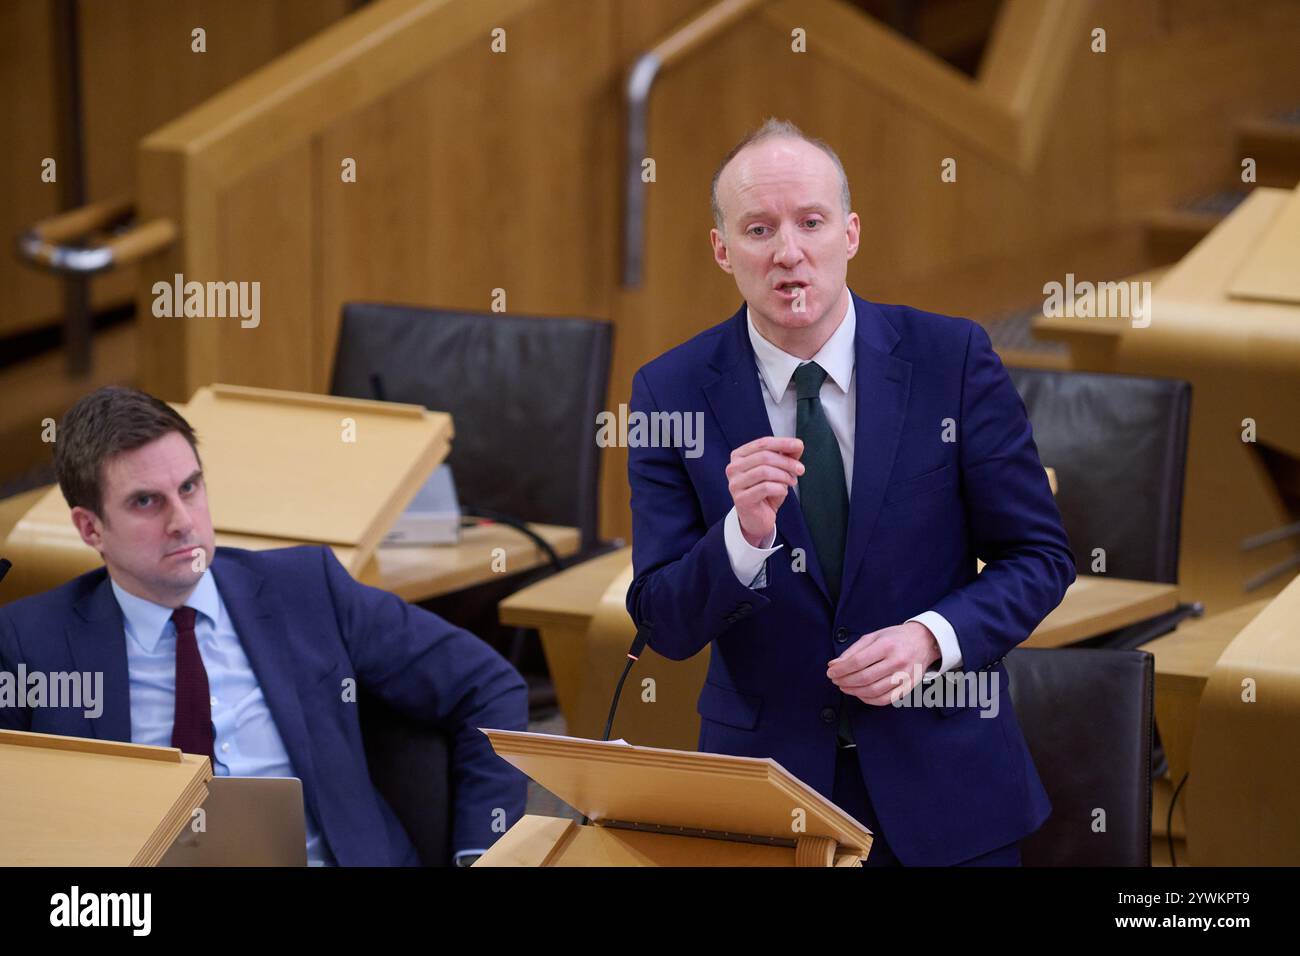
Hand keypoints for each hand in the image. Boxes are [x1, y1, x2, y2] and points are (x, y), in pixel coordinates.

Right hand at [726, 436, 803, 546]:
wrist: (758, 519)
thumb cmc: (766, 492)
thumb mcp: (777, 470)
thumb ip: (786, 456)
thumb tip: (798, 445)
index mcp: (739, 456)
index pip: (763, 443)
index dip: (783, 443)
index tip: (799, 445)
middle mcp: (733, 468)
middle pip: (764, 456)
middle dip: (787, 462)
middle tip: (800, 469)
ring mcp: (735, 483)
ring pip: (764, 471)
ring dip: (784, 476)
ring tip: (791, 482)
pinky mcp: (741, 499)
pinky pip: (765, 488)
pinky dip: (779, 488)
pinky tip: (782, 491)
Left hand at [826, 622, 940, 705]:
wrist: (924, 641)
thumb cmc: (895, 638)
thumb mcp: (873, 636)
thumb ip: (853, 650)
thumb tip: (834, 665)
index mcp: (886, 645)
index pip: (857, 662)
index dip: (841, 669)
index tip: (830, 671)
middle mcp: (897, 661)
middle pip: (864, 677)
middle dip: (844, 681)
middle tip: (835, 680)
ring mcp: (904, 676)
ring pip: (873, 691)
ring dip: (854, 691)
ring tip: (844, 687)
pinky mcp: (908, 687)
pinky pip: (885, 700)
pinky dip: (869, 699)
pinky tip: (860, 693)